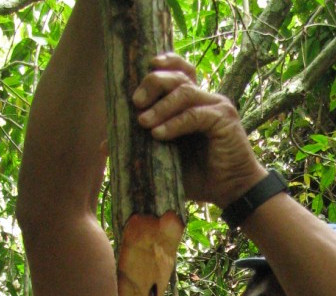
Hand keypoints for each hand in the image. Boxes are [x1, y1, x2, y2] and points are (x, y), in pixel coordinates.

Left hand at [133, 53, 266, 207]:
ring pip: (184, 92)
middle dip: (153, 84)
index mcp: (194, 102)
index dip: (163, 64)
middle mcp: (206, 98)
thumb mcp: (164, 159)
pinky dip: (174, 123)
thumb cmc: (200, 176)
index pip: (180, 70)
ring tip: (144, 123)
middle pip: (178, 76)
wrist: (231, 191)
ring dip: (160, 106)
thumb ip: (141, 146)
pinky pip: (194, 115)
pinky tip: (159, 135)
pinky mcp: (223, 119)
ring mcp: (217, 106)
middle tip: (135, 102)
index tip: (143, 69)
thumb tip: (104, 145)